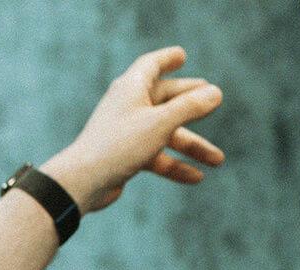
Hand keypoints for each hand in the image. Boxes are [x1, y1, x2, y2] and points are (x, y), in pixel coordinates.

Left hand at [42, 45, 225, 213]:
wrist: (82, 183)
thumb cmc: (119, 145)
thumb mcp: (161, 123)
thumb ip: (190, 107)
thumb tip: (215, 93)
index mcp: (131, 88)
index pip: (151, 65)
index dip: (167, 58)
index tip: (181, 55)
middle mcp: (127, 106)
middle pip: (164, 98)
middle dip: (189, 101)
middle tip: (213, 99)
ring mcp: (126, 132)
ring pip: (165, 133)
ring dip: (191, 145)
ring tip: (217, 159)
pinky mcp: (124, 156)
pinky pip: (155, 156)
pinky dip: (174, 165)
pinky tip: (196, 177)